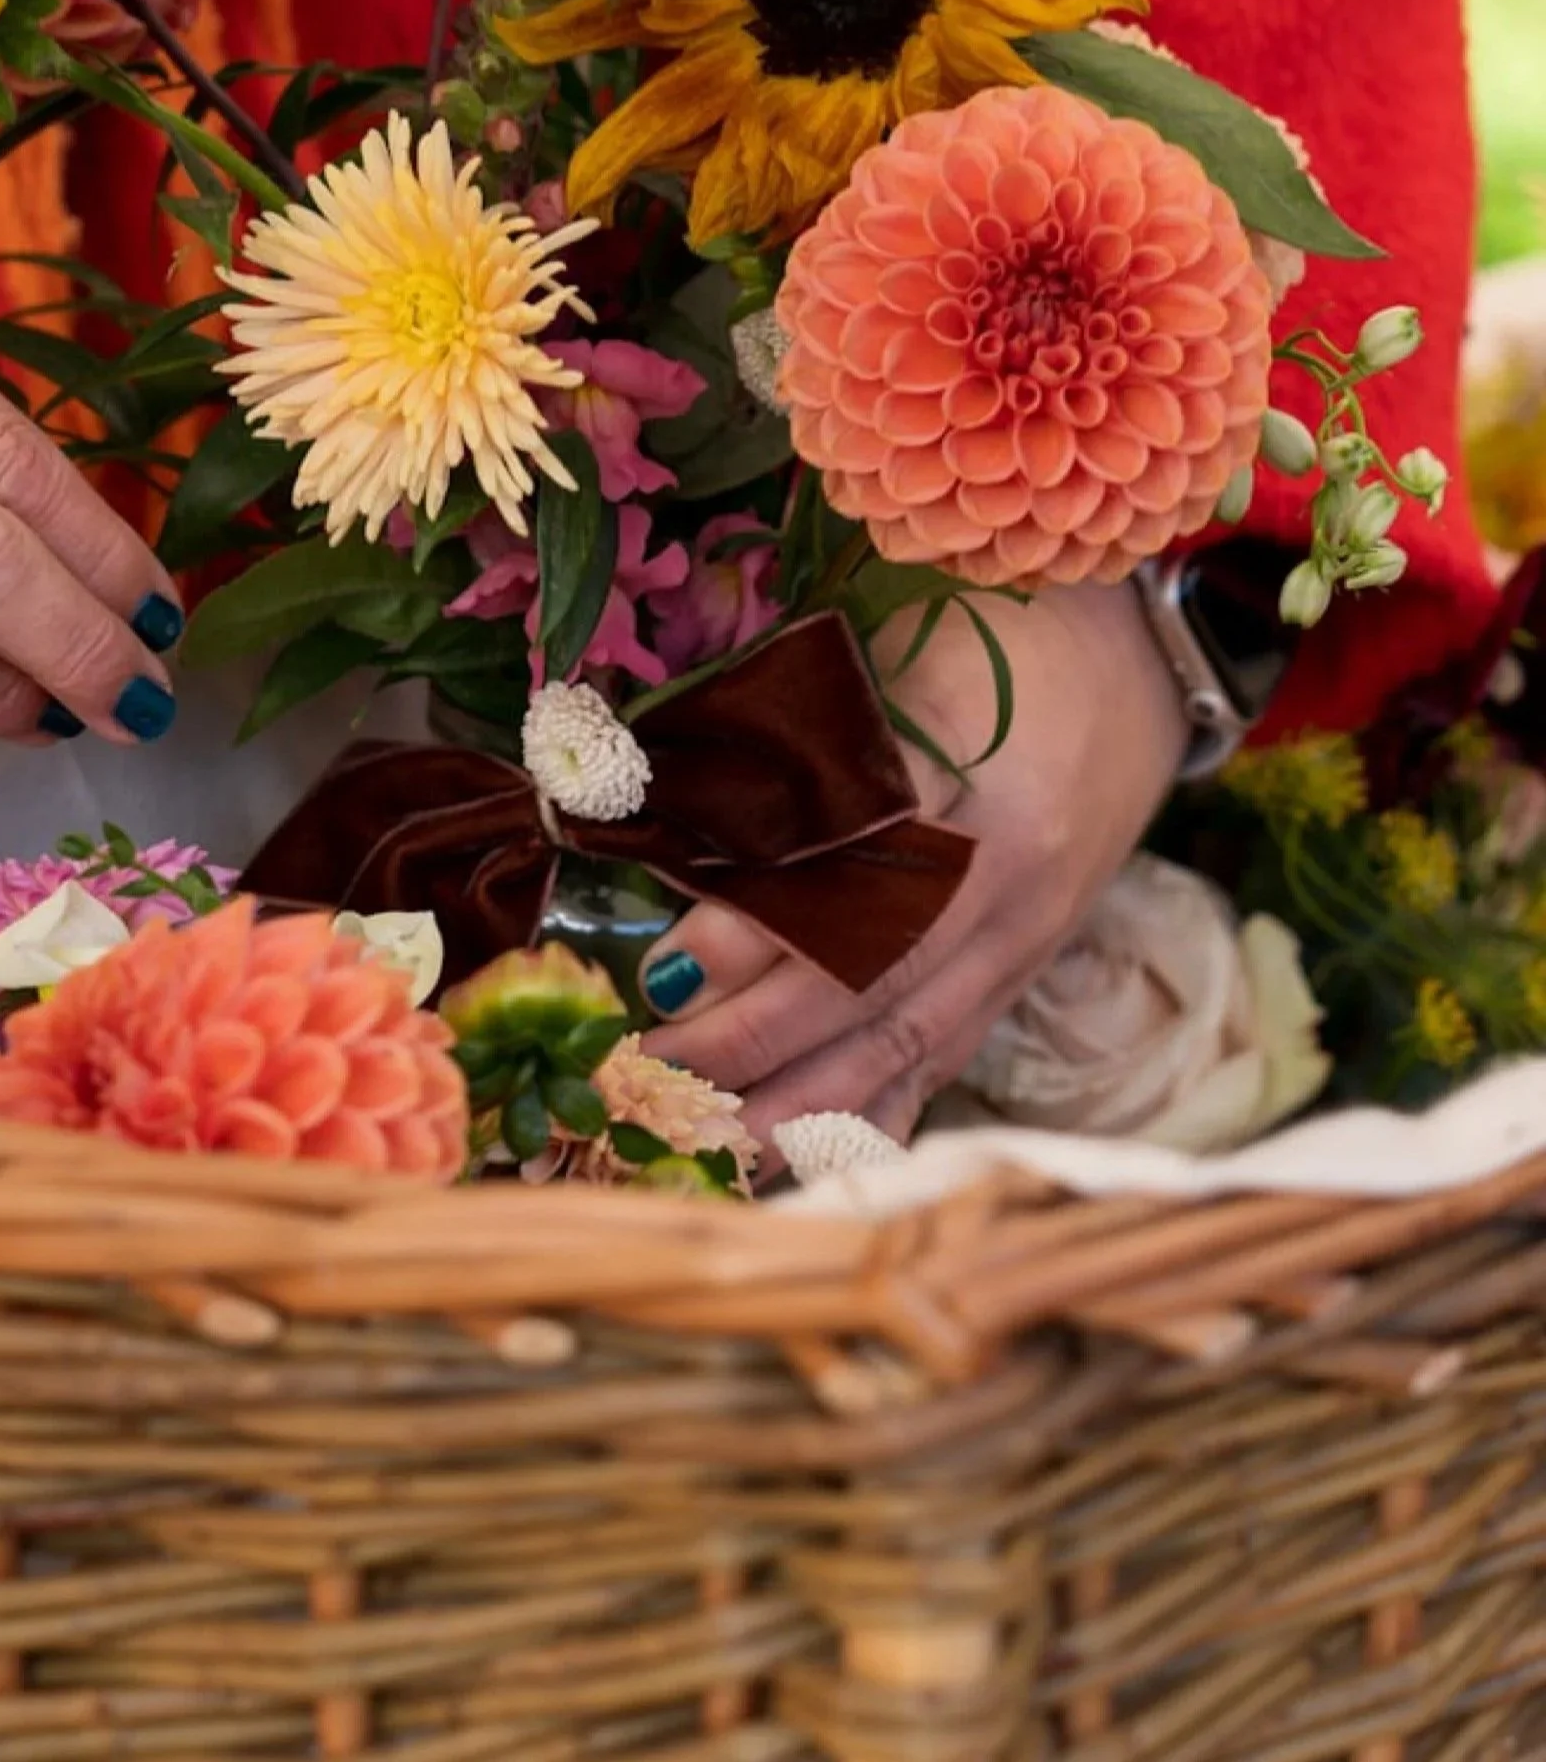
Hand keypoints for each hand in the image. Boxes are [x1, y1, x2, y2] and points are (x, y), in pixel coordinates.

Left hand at [640, 581, 1187, 1149]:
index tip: (667, 968)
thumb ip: (800, 741)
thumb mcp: (897, 655)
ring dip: (804, 1107)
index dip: (762, 939)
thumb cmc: (996, 633)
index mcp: (983, 793)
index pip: (860, 889)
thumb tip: (670, 827)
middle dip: (759, 1048)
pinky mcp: (1027, 966)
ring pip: (913, 1047)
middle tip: (649, 1075)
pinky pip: (946, 1058)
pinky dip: (870, 1115)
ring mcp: (1029, 939)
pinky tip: (799, 1161)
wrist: (1144, 651)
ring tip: (703, 1143)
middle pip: (881, 993)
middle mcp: (1015, 886)